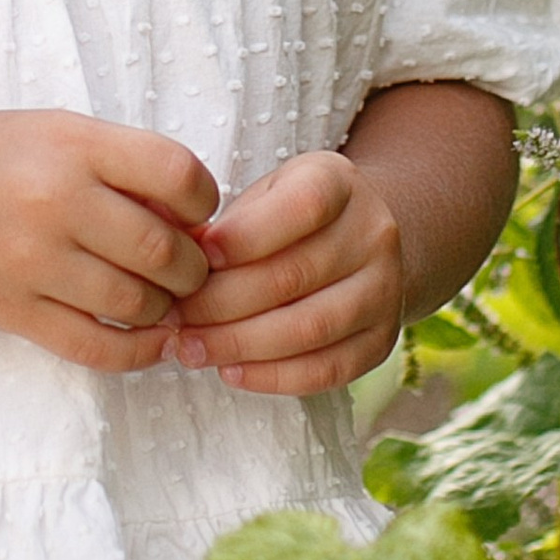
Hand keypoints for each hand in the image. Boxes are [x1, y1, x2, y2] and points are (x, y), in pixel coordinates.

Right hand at [0, 112, 218, 372]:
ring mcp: (33, 262)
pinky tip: (150, 340)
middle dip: (192, 266)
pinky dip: (138, 352)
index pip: (177, 174)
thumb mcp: (55, 132)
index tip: (195, 212)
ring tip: (159, 296)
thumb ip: (121, 162)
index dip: (204, 200)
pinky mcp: (16, 312)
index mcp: (73, 146)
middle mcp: (55, 202)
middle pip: (165, 250)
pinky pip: (97, 348)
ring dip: (165, 307)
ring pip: (137, 304)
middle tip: (186, 266)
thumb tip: (194, 218)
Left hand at [167, 152, 406, 396]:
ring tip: (191, 348)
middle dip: (221, 303)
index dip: (243, 237)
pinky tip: (230, 370)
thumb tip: (175, 257)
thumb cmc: (290, 216)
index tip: (194, 258)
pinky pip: (328, 370)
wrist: (362, 240)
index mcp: (339, 183)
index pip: (301, 208)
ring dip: (239, 345)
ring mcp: (385, 291)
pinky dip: (273, 377)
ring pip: (309, 329)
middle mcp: (373, 235)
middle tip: (174, 317)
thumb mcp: (264, 193)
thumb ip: (226, 220)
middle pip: (294, 276)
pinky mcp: (381, 341)